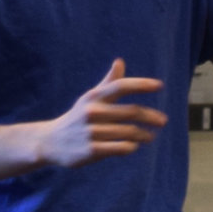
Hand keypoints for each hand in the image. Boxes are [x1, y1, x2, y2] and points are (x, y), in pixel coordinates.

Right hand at [40, 59, 165, 167]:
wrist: (49, 142)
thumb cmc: (77, 118)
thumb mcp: (89, 99)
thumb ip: (108, 83)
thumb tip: (120, 61)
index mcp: (93, 97)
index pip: (121, 86)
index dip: (141, 84)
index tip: (160, 85)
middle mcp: (92, 112)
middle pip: (132, 111)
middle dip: (151, 116)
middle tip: (163, 121)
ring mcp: (91, 132)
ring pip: (129, 132)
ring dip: (144, 134)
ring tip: (150, 136)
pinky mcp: (91, 150)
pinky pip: (121, 147)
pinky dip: (131, 147)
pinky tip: (134, 146)